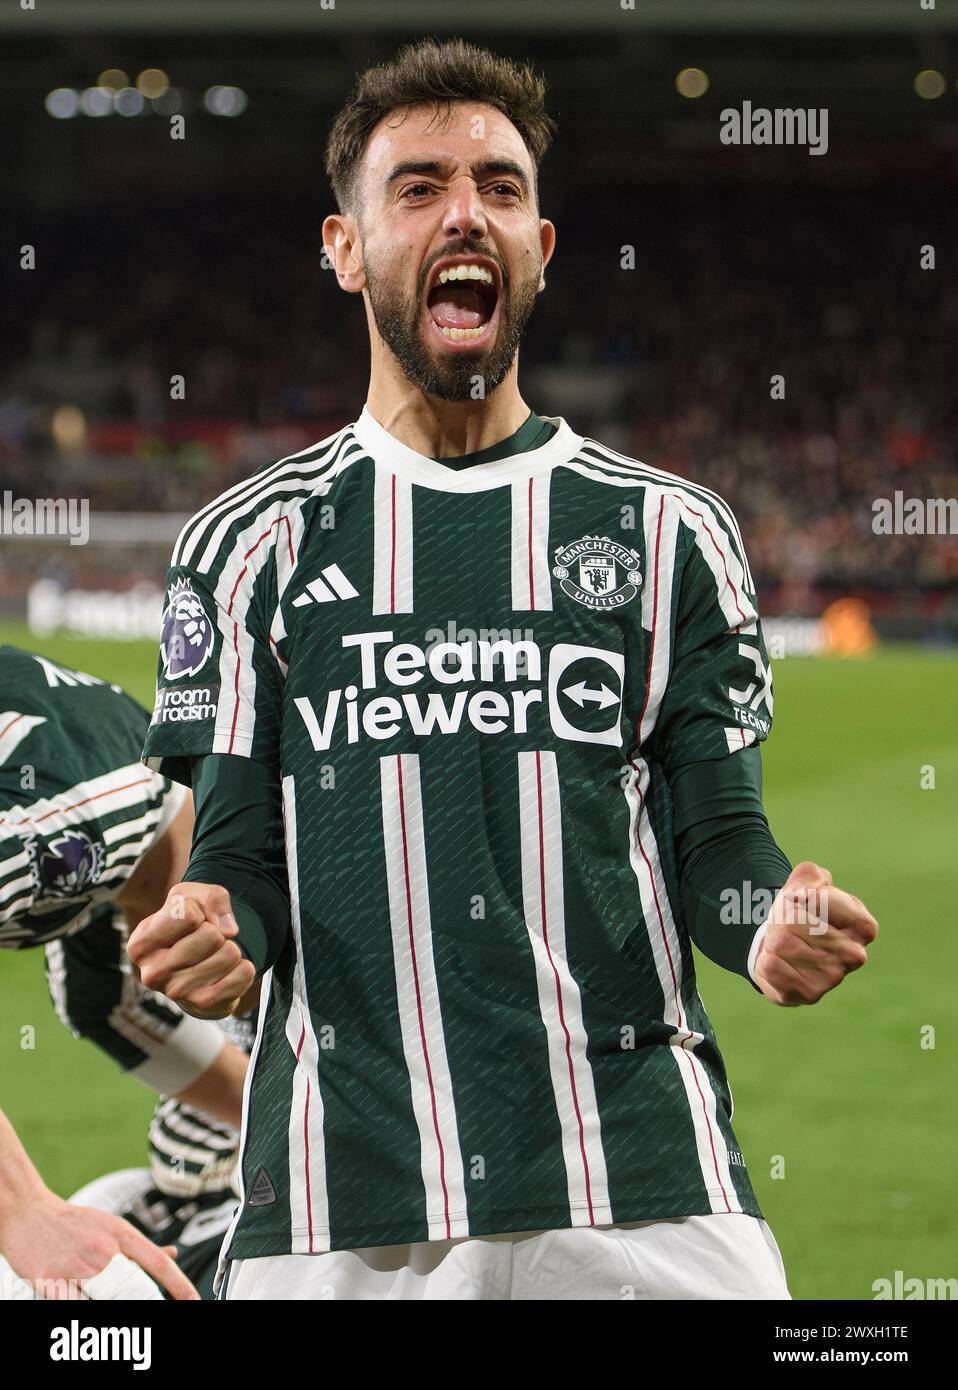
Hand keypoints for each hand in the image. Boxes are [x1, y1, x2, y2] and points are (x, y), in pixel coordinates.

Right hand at [0, 1189, 198, 1298]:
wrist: (29, 1212)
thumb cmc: (71, 1223)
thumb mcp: (110, 1226)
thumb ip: (138, 1246)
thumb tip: (171, 1254)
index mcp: (120, 1234)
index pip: (158, 1262)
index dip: (179, 1284)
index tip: (194, 1300)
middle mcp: (103, 1250)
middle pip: (133, 1289)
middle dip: (139, 1300)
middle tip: (136, 1299)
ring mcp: (77, 1266)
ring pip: (104, 1300)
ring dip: (106, 1301)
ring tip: (96, 1290)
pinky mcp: (51, 1280)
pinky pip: (74, 1305)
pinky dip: (80, 1304)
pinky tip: (78, 1296)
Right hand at [127, 882, 255, 1019]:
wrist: (197, 965)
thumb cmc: (188, 926)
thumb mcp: (192, 898)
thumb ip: (211, 897)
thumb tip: (229, 931)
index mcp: (140, 945)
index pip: (187, 914)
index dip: (197, 911)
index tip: (189, 922)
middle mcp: (152, 974)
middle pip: (211, 935)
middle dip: (216, 932)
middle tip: (204, 942)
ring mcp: (178, 993)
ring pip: (229, 953)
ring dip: (229, 950)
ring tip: (212, 956)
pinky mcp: (205, 1006)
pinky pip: (244, 973)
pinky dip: (243, 967)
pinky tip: (225, 972)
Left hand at [754, 861, 877, 1006]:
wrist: (784, 951)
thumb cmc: (801, 914)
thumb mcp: (808, 884)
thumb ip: (809, 876)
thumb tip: (800, 896)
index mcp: (863, 926)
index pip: (822, 899)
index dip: (802, 894)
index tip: (803, 900)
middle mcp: (854, 955)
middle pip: (795, 919)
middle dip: (783, 917)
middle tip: (789, 926)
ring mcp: (833, 978)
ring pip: (780, 942)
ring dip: (773, 938)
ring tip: (784, 944)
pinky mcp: (809, 994)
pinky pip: (771, 966)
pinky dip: (767, 961)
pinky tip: (780, 963)